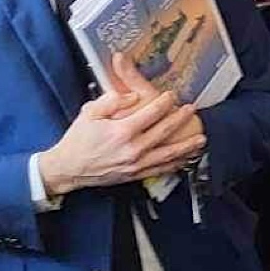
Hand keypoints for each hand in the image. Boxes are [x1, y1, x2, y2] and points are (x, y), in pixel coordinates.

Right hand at [38, 53, 205, 196]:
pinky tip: (184, 160)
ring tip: (200, 139)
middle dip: (181, 119)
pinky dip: (175, 165)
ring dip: (186, 146)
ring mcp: (135, 164)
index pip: (151, 113)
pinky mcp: (134, 175)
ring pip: (168, 154)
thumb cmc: (78, 140)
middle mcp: (132, 149)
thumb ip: (112, 101)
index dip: (164, 102)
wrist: (69, 169)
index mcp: (121, 131)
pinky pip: (160, 169)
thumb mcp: (90, 113)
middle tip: (192, 109)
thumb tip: (131, 96)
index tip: (171, 95)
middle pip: (164, 131)